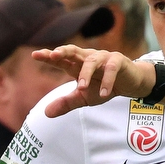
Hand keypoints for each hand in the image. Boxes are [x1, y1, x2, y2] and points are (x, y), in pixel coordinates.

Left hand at [32, 45, 154, 116]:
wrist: (129, 84)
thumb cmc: (103, 87)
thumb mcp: (84, 98)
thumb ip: (66, 103)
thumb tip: (46, 113)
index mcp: (77, 64)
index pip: (61, 59)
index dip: (48, 56)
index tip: (34, 55)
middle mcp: (88, 58)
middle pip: (73, 51)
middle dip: (63, 51)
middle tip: (53, 56)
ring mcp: (103, 57)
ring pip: (91, 61)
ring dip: (86, 73)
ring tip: (81, 88)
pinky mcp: (118, 61)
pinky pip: (111, 69)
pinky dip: (107, 81)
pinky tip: (104, 93)